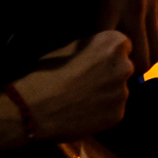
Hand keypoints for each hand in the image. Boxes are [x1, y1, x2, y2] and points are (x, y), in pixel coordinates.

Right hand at [13, 30, 135, 140]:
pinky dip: (102, 114)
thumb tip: (99, 51)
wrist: (33, 106)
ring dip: (106, 95)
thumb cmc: (45, 73)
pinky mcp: (117, 115)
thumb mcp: (69, 47)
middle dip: (110, 76)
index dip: (107, 57)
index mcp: (114, 43)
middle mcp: (124, 66)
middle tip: (86, 83)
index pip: (123, 47)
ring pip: (119, 92)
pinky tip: (82, 113)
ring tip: (81, 100)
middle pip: (124, 70)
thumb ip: (92, 47)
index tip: (94, 64)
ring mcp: (122, 92)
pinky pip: (113, 112)